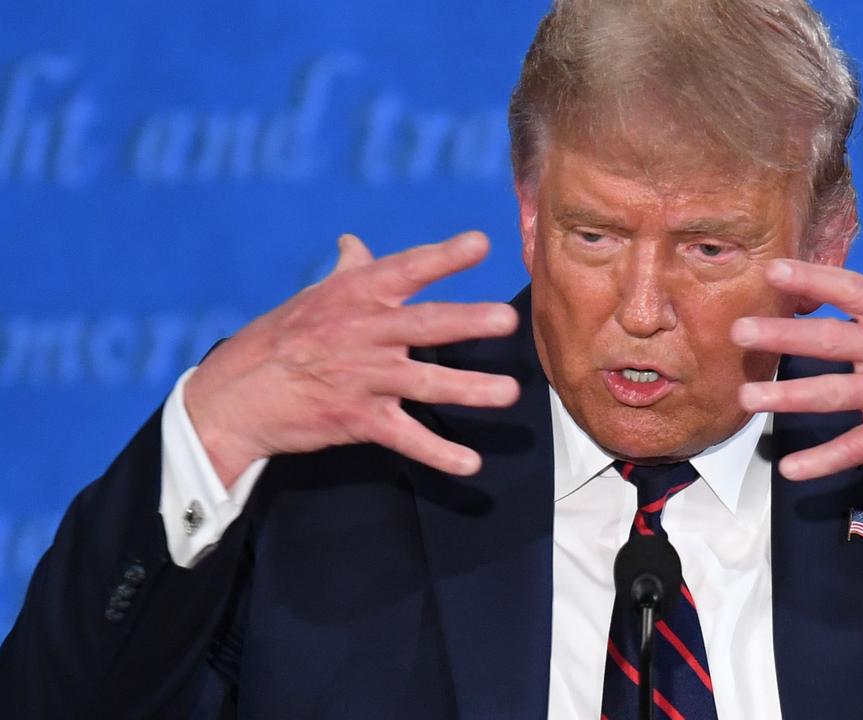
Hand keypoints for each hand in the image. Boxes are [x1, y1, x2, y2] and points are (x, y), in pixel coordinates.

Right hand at [184, 231, 519, 487]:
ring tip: (509, 393)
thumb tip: (355, 241)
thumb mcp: (313, 298)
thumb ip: (348, 272)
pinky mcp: (357, 418)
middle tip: (508, 320)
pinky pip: (405, 437)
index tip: (481, 244)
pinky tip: (471, 464)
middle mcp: (363, 332)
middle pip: (424, 325)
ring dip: (469, 389)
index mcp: (356, 296)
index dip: (443, 256)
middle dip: (467, 322)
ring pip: (425, 382)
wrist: (234, 396)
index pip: (406, 269)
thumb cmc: (280, 339)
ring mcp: (362, 377)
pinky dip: (438, 453)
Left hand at [731, 260, 862, 505]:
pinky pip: (855, 447)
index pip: (852, 288)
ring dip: (786, 396)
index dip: (811, 278)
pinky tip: (791, 468)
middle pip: (829, 338)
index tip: (772, 270)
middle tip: (738, 332)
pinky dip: (821, 461)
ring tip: (747, 400)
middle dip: (780, 334)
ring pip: (833, 393)